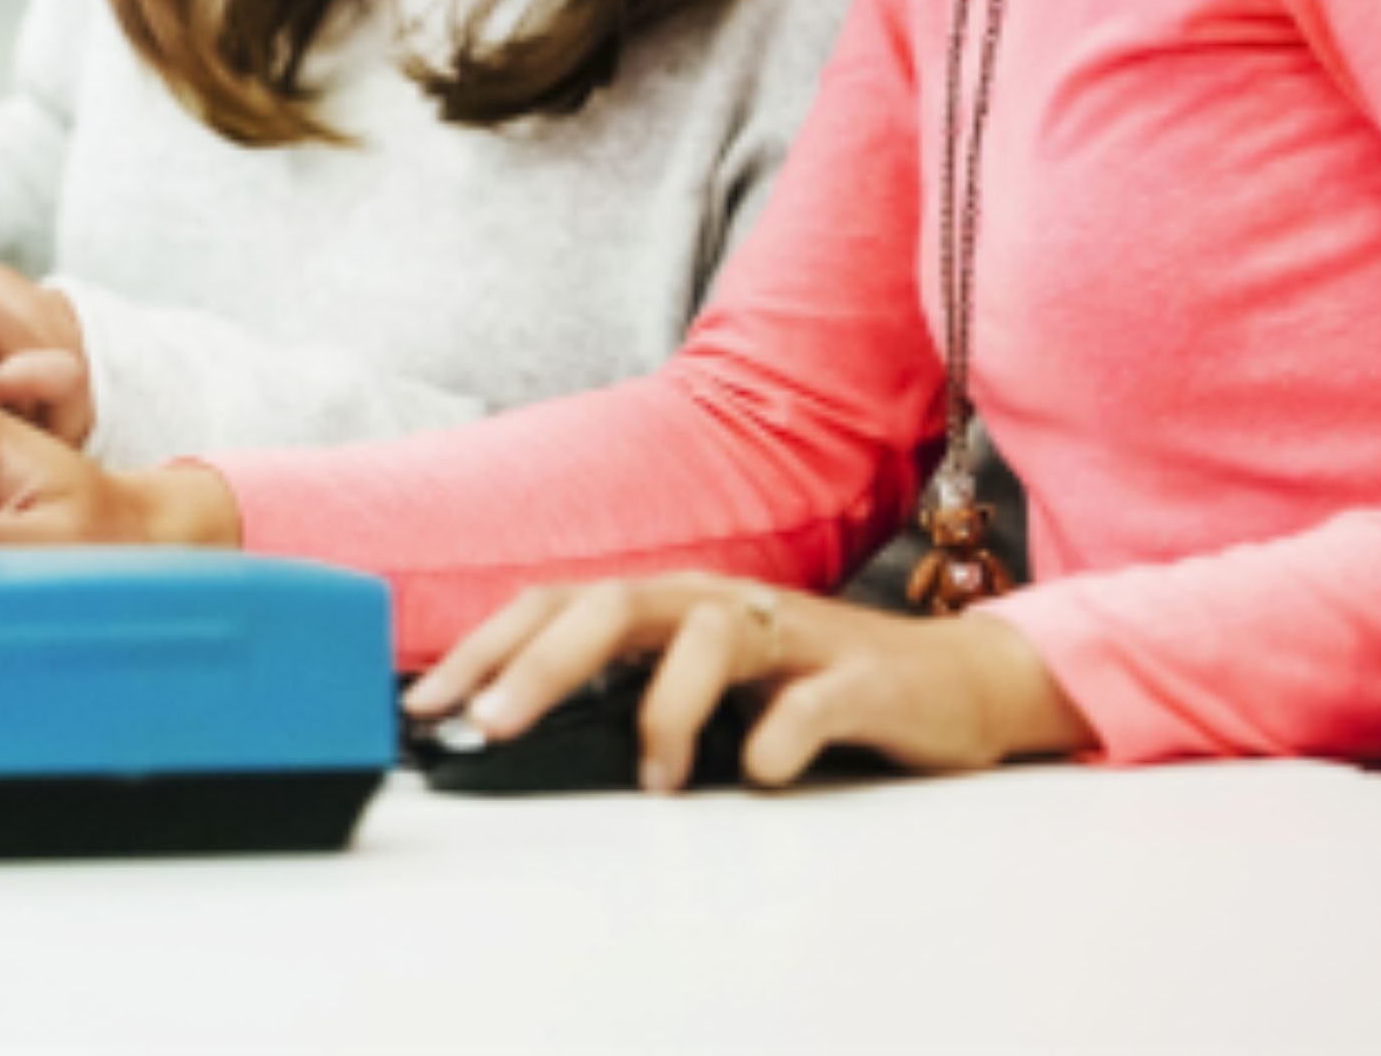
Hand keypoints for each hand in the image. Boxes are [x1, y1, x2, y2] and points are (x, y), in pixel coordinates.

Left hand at [400, 576, 1096, 793]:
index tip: (426, 706)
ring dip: (666, 708)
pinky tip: (761, 774)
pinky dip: (780, 738)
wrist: (954, 685)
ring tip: (654, 778)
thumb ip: (622, 701)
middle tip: (491, 725)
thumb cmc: (808, 691)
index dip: (486, 649)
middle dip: (541, 663)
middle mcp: (718, 603)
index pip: (556, 607)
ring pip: (708, 635)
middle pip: (614, 605)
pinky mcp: (861, 679)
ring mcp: (792, 634)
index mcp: (669, 605)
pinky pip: (810, 702)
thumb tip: (511, 734)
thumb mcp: (702, 692)